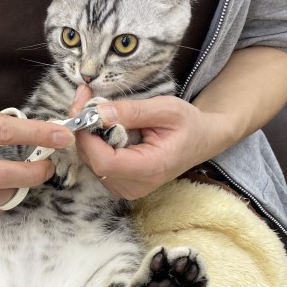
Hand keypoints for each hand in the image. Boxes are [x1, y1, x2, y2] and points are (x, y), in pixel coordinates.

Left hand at [71, 85, 220, 199]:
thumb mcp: (166, 109)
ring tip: (95, 107)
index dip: (88, 137)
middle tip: (85, 98)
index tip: (85, 109)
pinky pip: (96, 163)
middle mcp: (135, 186)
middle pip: (93, 162)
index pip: (104, 162)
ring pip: (90, 162)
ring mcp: (126, 188)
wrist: (202, 140)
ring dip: (87, 134)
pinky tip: (101, 124)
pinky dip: (93, 142)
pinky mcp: (119, 184)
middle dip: (84, 130)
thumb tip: (99, 113)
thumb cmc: (188, 123)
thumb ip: (132, 112)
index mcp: (150, 169)